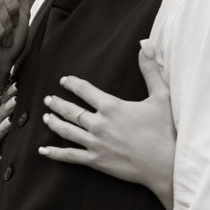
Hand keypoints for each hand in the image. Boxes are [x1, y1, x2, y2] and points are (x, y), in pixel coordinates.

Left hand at [39, 46, 175, 209]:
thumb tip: (145, 44)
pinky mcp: (96, 161)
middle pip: (71, 111)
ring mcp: (95, 144)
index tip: (64, 81)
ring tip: (45, 118)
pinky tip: (43, 150)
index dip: (72, 84)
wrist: (166, 165)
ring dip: (54, 123)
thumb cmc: (166, 131)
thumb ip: (150, 70)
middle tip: (48, 100)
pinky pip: (70, 156)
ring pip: (67, 131)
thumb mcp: (161, 96)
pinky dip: (55, 153)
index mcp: (111, 106)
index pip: (85, 90)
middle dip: (58, 104)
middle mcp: (99, 124)